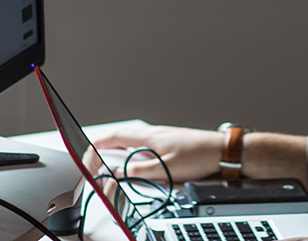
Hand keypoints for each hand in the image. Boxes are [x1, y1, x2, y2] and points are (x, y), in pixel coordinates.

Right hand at [93, 124, 223, 182]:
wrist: (221, 150)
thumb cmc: (198, 156)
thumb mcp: (166, 169)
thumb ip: (139, 172)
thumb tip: (117, 173)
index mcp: (148, 137)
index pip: (113, 137)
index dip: (95, 147)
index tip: (86, 158)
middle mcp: (152, 133)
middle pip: (118, 136)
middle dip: (101, 147)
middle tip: (90, 159)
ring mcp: (160, 136)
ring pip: (130, 140)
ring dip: (115, 148)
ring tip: (105, 160)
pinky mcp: (167, 142)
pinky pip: (141, 144)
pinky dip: (129, 150)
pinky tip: (133, 159)